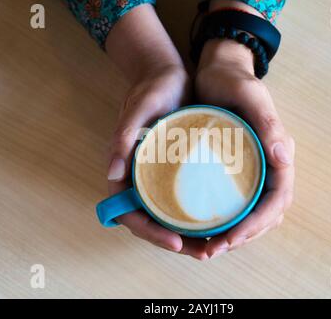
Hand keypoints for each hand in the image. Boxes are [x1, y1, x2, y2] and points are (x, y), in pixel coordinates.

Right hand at [104, 4, 208, 259]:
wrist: (170, 77)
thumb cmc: (152, 90)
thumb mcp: (138, 110)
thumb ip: (122, 139)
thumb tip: (111, 174)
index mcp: (125, 172)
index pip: (129, 214)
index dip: (150, 232)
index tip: (175, 240)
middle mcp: (141, 180)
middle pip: (152, 223)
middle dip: (175, 242)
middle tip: (204, 252)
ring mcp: (159, 179)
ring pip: (169, 218)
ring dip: (188, 236)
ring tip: (214, 245)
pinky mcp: (177, 173)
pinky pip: (183, 202)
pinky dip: (197, 217)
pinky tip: (219, 222)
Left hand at [195, 39, 294, 257]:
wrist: (217, 70)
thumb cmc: (233, 81)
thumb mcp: (250, 96)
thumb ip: (268, 124)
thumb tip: (285, 159)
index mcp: (278, 154)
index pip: (277, 200)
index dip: (256, 224)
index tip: (230, 238)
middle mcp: (268, 167)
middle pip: (265, 215)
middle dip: (242, 237)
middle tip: (211, 250)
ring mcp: (251, 170)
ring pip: (250, 214)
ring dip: (232, 235)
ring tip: (205, 247)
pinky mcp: (233, 170)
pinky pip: (234, 203)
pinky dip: (222, 220)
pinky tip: (201, 228)